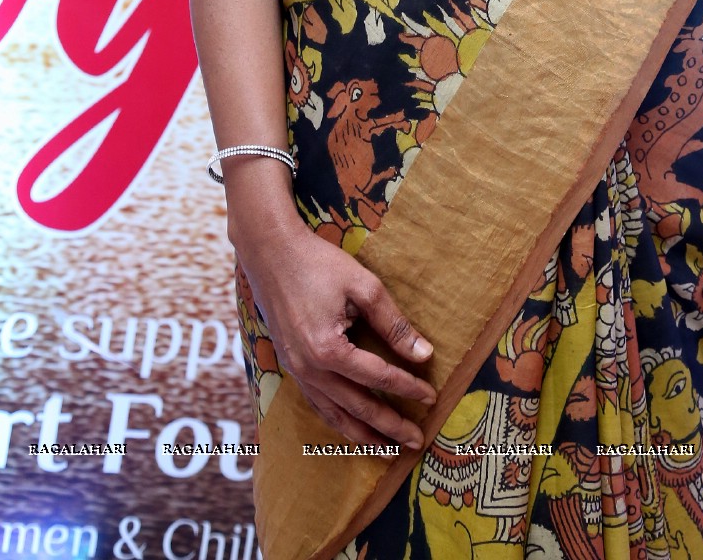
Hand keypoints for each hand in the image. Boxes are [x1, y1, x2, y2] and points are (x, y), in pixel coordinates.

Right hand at [238, 216, 435, 448]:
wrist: (270, 253)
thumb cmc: (318, 264)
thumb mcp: (363, 286)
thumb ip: (393, 324)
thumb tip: (423, 353)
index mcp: (329, 350)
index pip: (378, 377)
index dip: (408, 387)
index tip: (431, 397)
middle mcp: (309, 369)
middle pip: (357, 407)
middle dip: (389, 426)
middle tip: (416, 441)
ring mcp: (296, 371)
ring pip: (334, 415)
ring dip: (362, 434)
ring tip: (387, 449)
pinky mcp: (290, 367)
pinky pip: (317, 404)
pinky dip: (337, 421)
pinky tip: (352, 426)